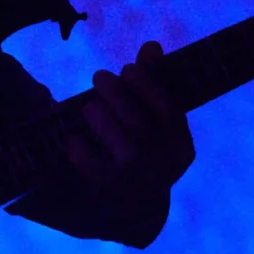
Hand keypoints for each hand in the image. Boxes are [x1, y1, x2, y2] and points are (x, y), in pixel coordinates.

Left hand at [61, 41, 194, 245]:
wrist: (133, 207)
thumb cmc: (143, 148)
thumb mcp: (153, 121)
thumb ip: (152, 83)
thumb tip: (151, 46)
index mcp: (180, 147)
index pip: (170, 112)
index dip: (149, 87)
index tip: (128, 67)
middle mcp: (165, 167)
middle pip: (143, 127)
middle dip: (120, 97)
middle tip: (99, 76)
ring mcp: (139, 185)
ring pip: (125, 150)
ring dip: (104, 122)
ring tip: (89, 106)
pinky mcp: (112, 198)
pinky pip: (98, 175)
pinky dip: (84, 155)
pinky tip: (73, 140)